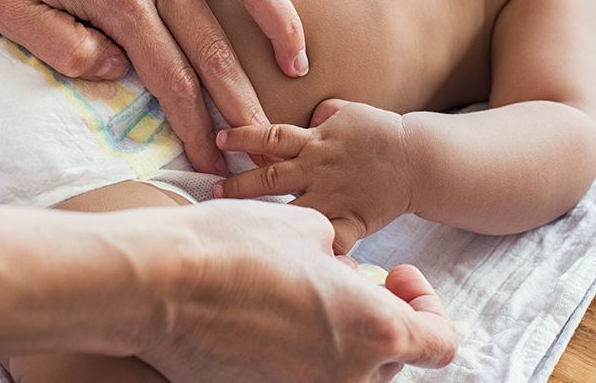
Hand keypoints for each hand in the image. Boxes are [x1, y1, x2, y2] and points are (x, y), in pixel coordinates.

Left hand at [0, 0, 308, 174]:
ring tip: (298, 61)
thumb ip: (66, 51)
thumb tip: (121, 72)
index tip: (213, 162)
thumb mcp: (8, 14)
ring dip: (279, 23)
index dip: (196, 126)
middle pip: (214, 45)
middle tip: (265, 140)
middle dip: (243, 101)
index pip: (171, 78)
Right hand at [134, 200, 456, 382]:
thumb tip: (341, 272)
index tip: (397, 274)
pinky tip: (268, 313)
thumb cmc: (233, 247)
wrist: (156, 283)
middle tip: (346, 277)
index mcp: (373, 330)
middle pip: (390, 360)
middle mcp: (347, 376)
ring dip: (339, 337)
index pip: (439, 343)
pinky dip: (298, 352)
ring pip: (345, 372)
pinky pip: (299, 377)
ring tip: (303, 293)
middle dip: (377, 317)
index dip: (428, 305)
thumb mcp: (306, 227)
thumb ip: (342, 255)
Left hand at [215, 99, 415, 252]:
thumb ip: (321, 114)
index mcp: (315, 141)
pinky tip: (288, 263)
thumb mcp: (347, 111)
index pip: (269, 136)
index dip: (241, 136)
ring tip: (236, 223)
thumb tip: (305, 116)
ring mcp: (332, 197)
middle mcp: (318, 169)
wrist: (417, 159)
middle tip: (211, 191)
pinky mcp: (350, 221)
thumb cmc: (381, 133)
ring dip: (261, 216)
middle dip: (237, 184)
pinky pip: (328, 242)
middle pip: (268, 176)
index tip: (218, 139)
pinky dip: (312, 252)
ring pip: (288, 209)